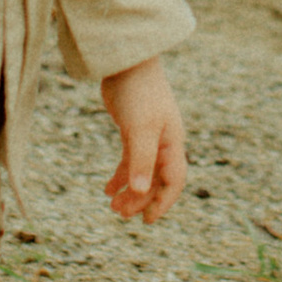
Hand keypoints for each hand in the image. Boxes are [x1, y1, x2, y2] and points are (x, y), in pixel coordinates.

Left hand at [100, 60, 186, 225]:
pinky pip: (130, 161)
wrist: (128, 61)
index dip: (163, 203)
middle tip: (120, 214)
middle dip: (140, 200)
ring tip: (112, 206)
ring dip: (130, 191)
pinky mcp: (133, 130)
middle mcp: (164, 143)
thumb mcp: (140, 128)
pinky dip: (120, 175)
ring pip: (142, 173)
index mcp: (172, 143)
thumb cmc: (139, 92)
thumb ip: (140, 160)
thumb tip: (139, 192)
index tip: (146, 220)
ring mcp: (149, 137)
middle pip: (156, 180)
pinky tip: (107, 188)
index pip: (174, 181)